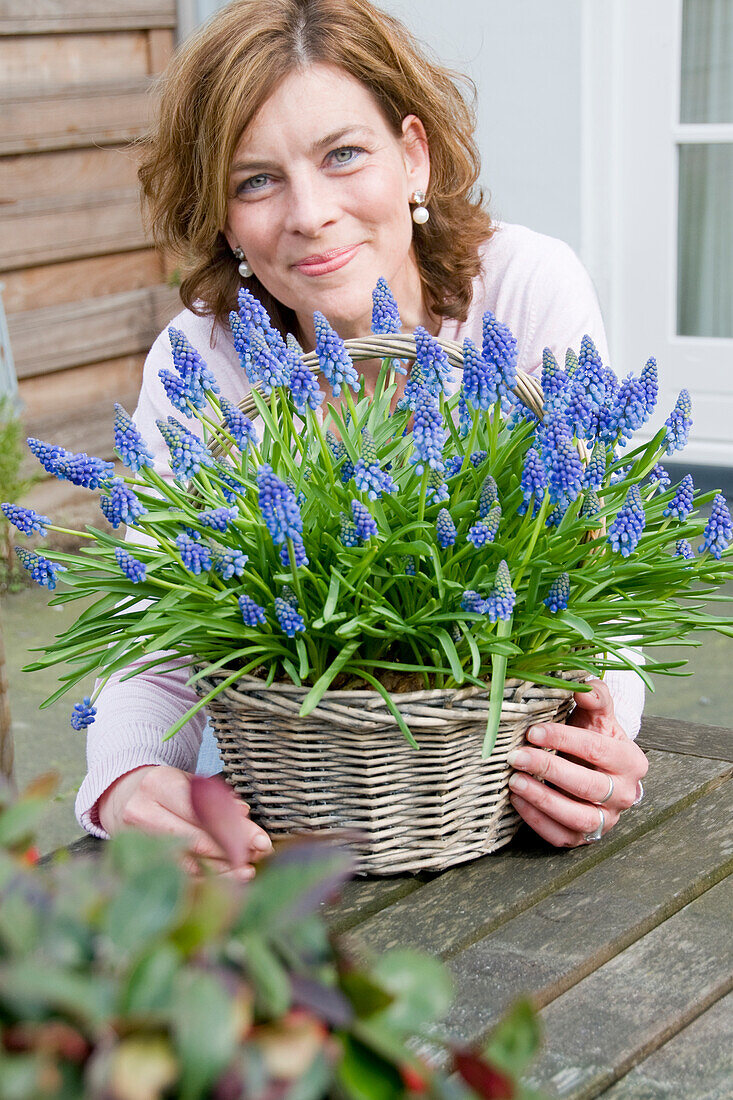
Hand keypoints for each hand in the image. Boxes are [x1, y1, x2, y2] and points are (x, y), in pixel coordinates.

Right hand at [97, 764, 271, 880]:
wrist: (117, 796)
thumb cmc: (161, 788)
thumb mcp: (186, 781)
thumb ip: (215, 797)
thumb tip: (244, 814)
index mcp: (158, 785)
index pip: (200, 811)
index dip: (232, 828)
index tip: (259, 840)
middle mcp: (143, 813)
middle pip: (194, 839)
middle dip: (231, 850)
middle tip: (258, 856)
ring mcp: (136, 841)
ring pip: (185, 862)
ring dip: (220, 870)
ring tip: (247, 872)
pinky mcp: (136, 861)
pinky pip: (175, 875)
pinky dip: (202, 880)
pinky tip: (224, 882)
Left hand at [507, 678, 647, 846]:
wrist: (595, 767)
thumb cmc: (593, 735)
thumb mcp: (598, 714)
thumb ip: (594, 696)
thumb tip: (580, 687)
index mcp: (631, 761)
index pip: (597, 750)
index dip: (564, 740)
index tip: (533, 732)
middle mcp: (625, 794)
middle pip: (588, 786)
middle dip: (549, 770)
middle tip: (516, 756)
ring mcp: (607, 820)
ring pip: (578, 817)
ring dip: (543, 800)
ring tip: (514, 781)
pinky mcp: (587, 838)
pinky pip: (563, 836)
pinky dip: (538, 821)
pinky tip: (517, 801)